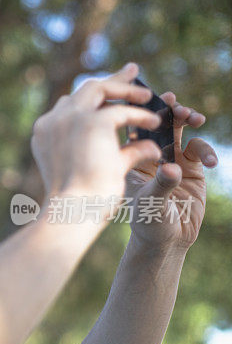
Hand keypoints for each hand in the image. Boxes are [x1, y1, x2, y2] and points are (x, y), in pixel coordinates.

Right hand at [32, 63, 162, 219]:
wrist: (72, 211)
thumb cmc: (80, 202)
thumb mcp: (96, 170)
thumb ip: (119, 153)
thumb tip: (148, 146)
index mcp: (45, 132)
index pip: (69, 104)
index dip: (93, 98)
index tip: (110, 93)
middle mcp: (52, 121)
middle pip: (84, 89)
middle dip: (112, 80)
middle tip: (133, 71)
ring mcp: (70, 119)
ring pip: (98, 88)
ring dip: (125, 88)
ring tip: (148, 95)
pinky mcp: (91, 123)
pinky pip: (122, 111)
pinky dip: (139, 115)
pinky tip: (154, 123)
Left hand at [124, 93, 216, 250]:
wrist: (166, 241)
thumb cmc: (147, 223)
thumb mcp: (151, 203)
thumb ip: (162, 184)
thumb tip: (174, 169)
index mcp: (130, 158)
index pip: (132, 127)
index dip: (140, 110)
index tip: (152, 102)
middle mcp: (149, 154)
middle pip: (156, 122)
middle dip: (167, 109)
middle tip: (176, 106)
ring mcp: (171, 159)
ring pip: (178, 129)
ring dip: (187, 118)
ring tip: (195, 119)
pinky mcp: (191, 168)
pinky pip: (199, 149)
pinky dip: (207, 150)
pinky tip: (213, 162)